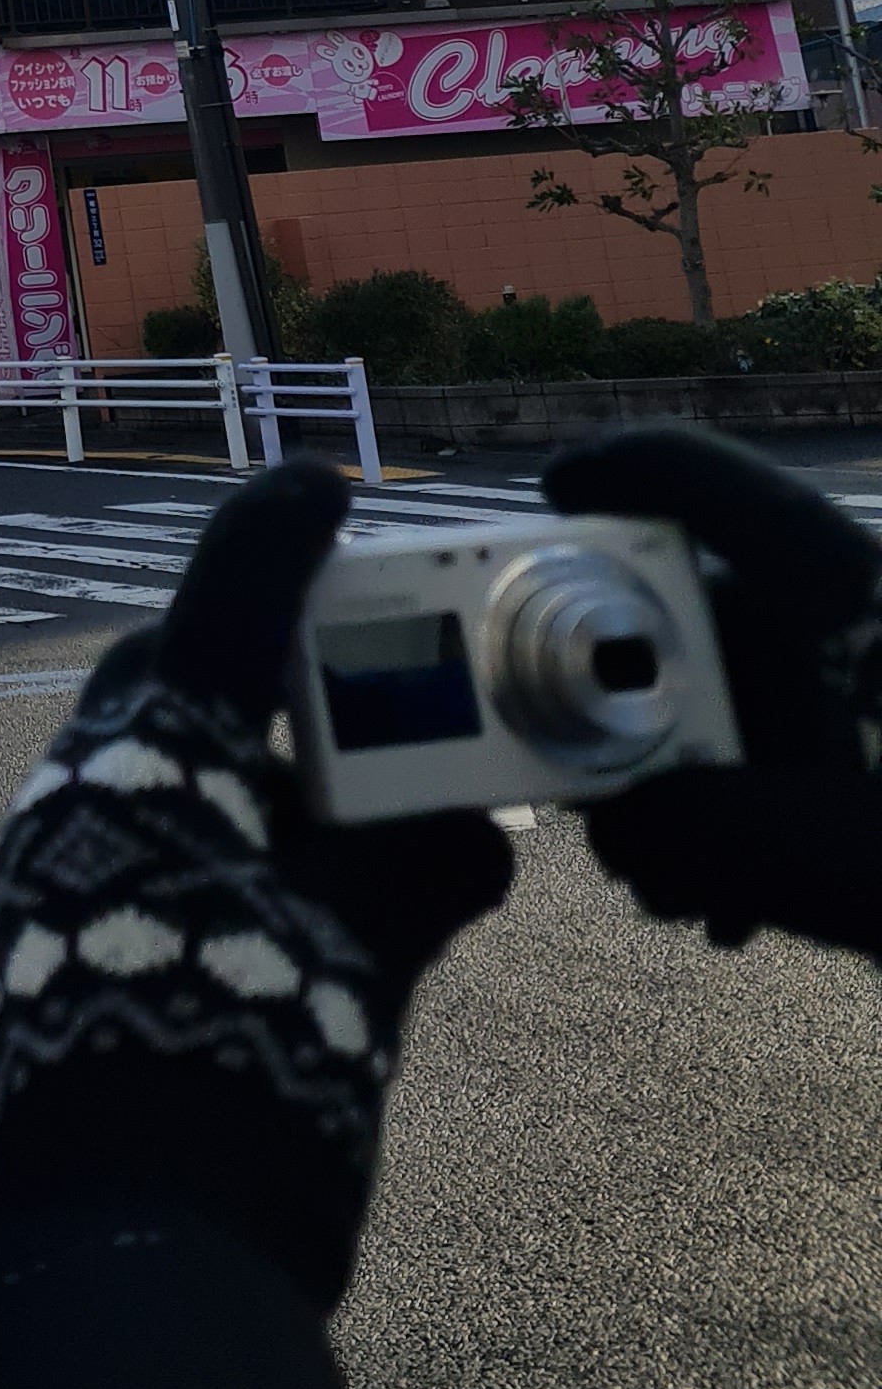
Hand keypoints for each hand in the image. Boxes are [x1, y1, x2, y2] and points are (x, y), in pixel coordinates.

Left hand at [0, 461, 511, 1310]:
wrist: (126, 1256)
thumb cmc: (247, 1077)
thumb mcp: (365, 966)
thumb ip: (417, 877)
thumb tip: (477, 841)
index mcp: (160, 756)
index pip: (225, 598)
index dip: (274, 533)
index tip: (318, 487)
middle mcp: (76, 789)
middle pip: (164, 675)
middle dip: (246, 661)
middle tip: (337, 686)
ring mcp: (33, 867)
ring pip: (125, 762)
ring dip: (211, 764)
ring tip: (306, 810)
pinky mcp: (17, 946)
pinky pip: (97, 843)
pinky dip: (173, 843)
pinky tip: (241, 900)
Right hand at [540, 426, 881, 959]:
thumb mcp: (851, 865)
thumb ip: (718, 840)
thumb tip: (616, 834)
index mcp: (848, 585)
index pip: (706, 482)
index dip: (612, 477)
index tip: (541, 505)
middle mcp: (860, 615)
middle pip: (705, 613)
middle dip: (623, 706)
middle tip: (587, 798)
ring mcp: (874, 687)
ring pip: (746, 699)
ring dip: (683, 786)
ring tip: (667, 891)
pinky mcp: (879, 760)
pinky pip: (797, 758)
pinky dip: (748, 823)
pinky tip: (734, 910)